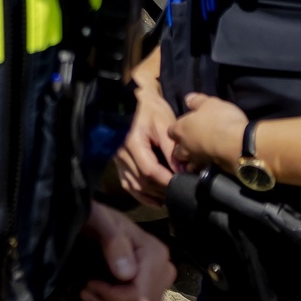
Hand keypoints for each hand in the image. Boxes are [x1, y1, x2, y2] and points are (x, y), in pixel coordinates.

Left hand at [78, 203, 174, 300]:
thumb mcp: (101, 221)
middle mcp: (162, 278)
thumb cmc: (97, 221)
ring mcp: (155, 294)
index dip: (111, 299)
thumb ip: (113, 243)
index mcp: (157, 258)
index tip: (88, 285)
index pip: (140, 297)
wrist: (94, 226)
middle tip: (83, 296)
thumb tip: (126, 275)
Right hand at [113, 76, 183, 206]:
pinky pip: (128, 183)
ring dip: (153, 194)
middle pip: (142, 181)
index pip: (149, 170)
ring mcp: (117, 160)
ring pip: (135, 185)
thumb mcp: (164, 124)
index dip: (167, 181)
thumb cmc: (149, 109)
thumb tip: (183, 172)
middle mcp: (121, 154)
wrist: (132, 100)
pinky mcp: (119, 163)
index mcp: (132, 143)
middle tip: (182, 192)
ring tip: (171, 197)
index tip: (183, 184)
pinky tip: (156, 201)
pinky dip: (141, 195)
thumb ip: (171, 149)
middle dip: (162, 190)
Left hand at [170, 94, 248, 175]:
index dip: (178, 129)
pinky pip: (204, 170)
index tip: (187, 127)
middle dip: (183, 148)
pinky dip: (206, 167)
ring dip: (193, 160)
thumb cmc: (221, 120)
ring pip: (189, 163)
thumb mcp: (210, 103)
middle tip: (194, 143)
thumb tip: (187, 99)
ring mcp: (196, 161)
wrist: (238, 145)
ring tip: (203, 155)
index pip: (171, 131)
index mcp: (181, 130)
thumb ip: (197, 101)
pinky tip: (213, 163)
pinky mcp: (208, 172)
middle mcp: (185, 147)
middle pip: (177, 150)